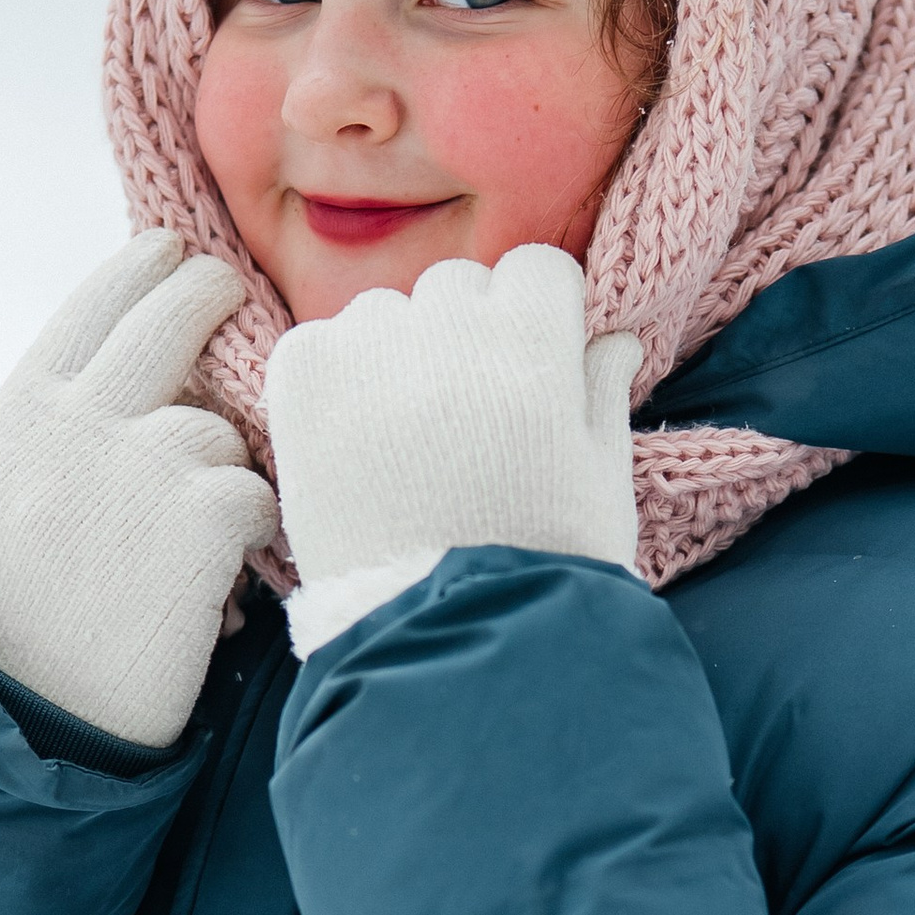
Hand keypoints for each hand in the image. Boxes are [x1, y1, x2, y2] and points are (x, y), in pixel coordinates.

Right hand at [0, 236, 277, 748]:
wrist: (25, 719)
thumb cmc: (21, 617)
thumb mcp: (11, 492)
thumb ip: (66, 421)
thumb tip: (148, 356)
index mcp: (24, 411)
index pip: (98, 297)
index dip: (150, 268)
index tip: (176, 256)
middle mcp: (76, 421)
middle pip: (176, 310)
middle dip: (214, 295)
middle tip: (232, 295)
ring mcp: (138, 464)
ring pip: (222, 430)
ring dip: (220, 486)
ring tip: (181, 556)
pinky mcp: (199, 518)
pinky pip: (255, 497)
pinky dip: (243, 548)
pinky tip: (208, 595)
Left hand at [264, 247, 640, 657]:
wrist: (442, 643)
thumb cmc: (541, 568)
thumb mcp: (602, 483)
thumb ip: (602, 396)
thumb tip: (613, 337)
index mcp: (533, 343)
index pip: (535, 270)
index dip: (538, 321)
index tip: (531, 371)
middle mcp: (447, 331)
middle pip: (458, 286)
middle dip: (468, 336)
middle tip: (468, 421)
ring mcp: (367, 354)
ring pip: (383, 312)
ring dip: (396, 354)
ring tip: (409, 443)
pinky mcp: (301, 384)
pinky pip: (317, 345)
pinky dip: (333, 381)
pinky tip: (357, 447)